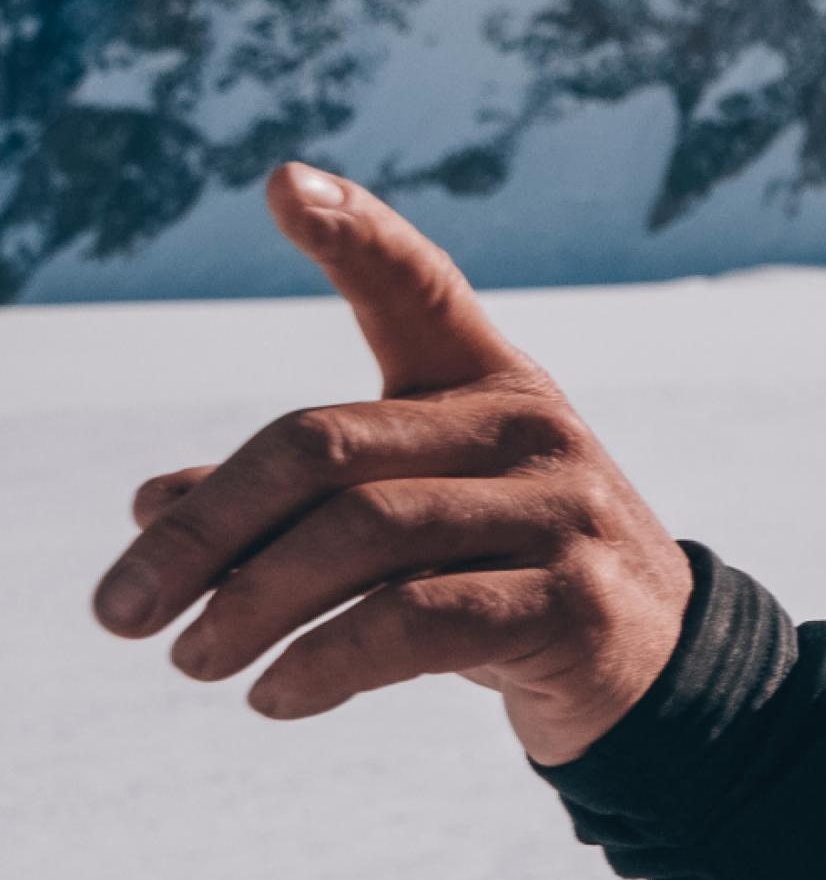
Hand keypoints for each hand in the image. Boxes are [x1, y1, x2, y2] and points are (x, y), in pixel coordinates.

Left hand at [89, 165, 695, 764]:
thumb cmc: (502, 574)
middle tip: (120, 610)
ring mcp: (561, 510)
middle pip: (326, 449)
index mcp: (487, 384)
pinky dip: (325, 663)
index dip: (357, 234)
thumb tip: (152, 507)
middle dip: (206, 530)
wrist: (650, 666)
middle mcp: (530, 427)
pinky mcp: (575, 600)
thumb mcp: (406, 526)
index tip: (284, 184)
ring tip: (190, 662)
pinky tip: (277, 696)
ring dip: (248, 608)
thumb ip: (290, 507)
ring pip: (363, 537)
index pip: (419, 289)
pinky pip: (417, 621)